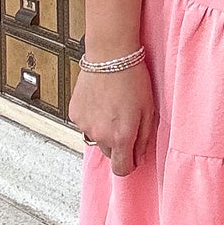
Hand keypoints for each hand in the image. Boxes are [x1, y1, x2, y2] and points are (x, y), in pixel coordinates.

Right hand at [66, 62, 155, 176]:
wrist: (110, 55)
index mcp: (121, 137)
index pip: (122, 169)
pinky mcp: (75, 114)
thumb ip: (144, 138)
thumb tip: (138, 157)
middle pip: (109, 153)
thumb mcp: (148, 110)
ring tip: (111, 107)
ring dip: (103, 129)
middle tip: (124, 121)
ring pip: (96, 138)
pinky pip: (85, 124)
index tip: (133, 155)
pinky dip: (92, 117)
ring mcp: (85, 125)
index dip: (129, 164)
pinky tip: (100, 100)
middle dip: (117, 143)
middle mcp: (100, 135)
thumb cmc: (133, 78)